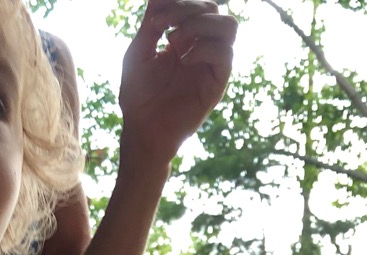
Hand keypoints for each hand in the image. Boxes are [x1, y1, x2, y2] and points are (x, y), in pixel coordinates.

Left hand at [118, 0, 237, 163]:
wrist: (142, 129)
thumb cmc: (138, 94)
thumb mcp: (139, 51)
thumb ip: (152, 23)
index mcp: (185, 39)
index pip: (197, 5)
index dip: (179, 2)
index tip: (155, 19)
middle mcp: (202, 48)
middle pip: (214, 10)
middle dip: (188, 9)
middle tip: (163, 27)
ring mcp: (211, 65)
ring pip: (229, 26)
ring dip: (200, 25)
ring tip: (174, 42)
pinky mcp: (216, 84)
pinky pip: (224, 54)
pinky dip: (203, 49)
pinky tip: (183, 60)